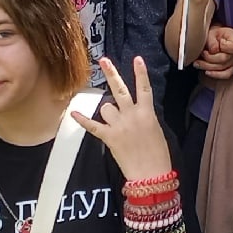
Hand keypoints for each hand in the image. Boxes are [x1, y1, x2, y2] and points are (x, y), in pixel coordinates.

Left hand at [80, 56, 174, 179]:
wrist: (151, 174)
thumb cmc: (157, 154)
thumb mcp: (155, 130)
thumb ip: (144, 117)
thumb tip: (135, 110)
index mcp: (147, 113)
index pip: (144, 88)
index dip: (140, 72)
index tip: (137, 59)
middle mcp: (132, 115)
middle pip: (119, 89)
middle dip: (111, 73)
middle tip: (103, 60)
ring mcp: (119, 125)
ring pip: (106, 107)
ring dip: (107, 110)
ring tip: (112, 120)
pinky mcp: (109, 137)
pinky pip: (93, 125)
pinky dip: (83, 120)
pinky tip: (74, 112)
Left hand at [196, 25, 232, 81]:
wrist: (217, 38)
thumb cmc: (216, 35)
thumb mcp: (212, 32)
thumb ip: (212, 40)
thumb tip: (213, 50)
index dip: (221, 48)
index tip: (210, 47)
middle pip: (224, 60)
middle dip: (209, 58)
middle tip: (201, 54)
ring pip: (223, 69)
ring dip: (208, 67)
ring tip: (197, 63)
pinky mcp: (231, 69)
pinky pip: (225, 75)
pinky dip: (215, 74)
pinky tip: (206, 72)